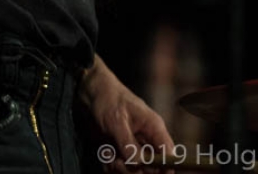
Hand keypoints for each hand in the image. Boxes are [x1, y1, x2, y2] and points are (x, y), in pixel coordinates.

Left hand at [79, 54, 173, 172]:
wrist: (88, 91)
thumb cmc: (107, 99)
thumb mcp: (116, 121)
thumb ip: (128, 144)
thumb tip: (139, 165)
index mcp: (153, 127)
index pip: (169, 154)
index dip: (165, 168)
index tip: (146, 170)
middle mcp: (146, 139)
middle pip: (151, 168)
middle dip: (135, 170)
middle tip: (118, 162)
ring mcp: (133, 146)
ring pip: (134, 170)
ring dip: (120, 168)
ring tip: (109, 156)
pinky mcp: (120, 150)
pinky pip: (119, 168)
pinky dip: (110, 165)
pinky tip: (104, 153)